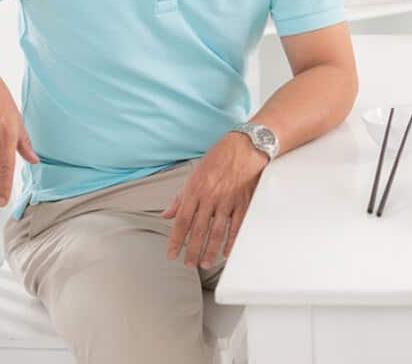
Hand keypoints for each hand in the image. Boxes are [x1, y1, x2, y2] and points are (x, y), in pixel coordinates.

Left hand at [163, 132, 267, 267]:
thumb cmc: (219, 158)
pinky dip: (232, 240)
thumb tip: (166, 214)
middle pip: (198, 230)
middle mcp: (210, 197)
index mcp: (195, 191)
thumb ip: (180, 197)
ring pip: (217, 231)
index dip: (176, 240)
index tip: (172, 254)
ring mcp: (228, 200)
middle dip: (193, 250)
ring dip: (211, 250)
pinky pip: (237, 225)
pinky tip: (227, 251)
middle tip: (189, 265)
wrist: (245, 146)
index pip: (181, 221)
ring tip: (206, 263)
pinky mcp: (243, 201)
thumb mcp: (194, 174)